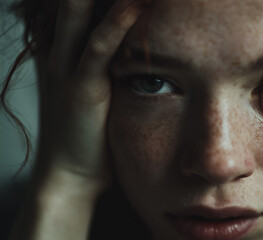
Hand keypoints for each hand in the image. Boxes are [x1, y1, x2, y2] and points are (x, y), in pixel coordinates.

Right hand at [35, 0, 142, 193]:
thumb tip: (134, 39)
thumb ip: (106, 57)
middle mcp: (61, 49)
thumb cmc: (91, 129)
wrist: (73, 172)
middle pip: (74, 0)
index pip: (78, 2)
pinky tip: (136, 4)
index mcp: (65, 46)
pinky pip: (99, 48)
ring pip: (80, 12)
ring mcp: (68, 67)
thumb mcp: (97, 83)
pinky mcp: (82, 88)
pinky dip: (117, 24)